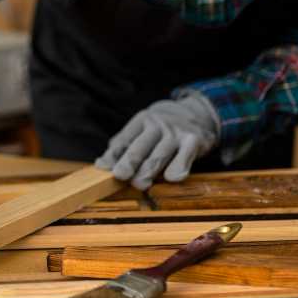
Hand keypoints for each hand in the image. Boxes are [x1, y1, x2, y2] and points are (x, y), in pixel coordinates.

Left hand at [94, 94, 218, 189]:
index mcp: (141, 121)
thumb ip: (122, 146)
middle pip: (140, 146)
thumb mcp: (141, 129)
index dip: (113, 156)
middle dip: (130, 161)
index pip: (124, 140)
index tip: (104, 168)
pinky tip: (171, 178)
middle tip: (121, 175)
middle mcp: (157, 125)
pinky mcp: (193, 141)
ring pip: (159, 154)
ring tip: (139, 184)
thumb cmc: (161, 128)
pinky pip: (184, 157)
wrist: (197, 113)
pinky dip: (178, 168)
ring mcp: (175, 133)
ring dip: (148, 170)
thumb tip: (101, 165)